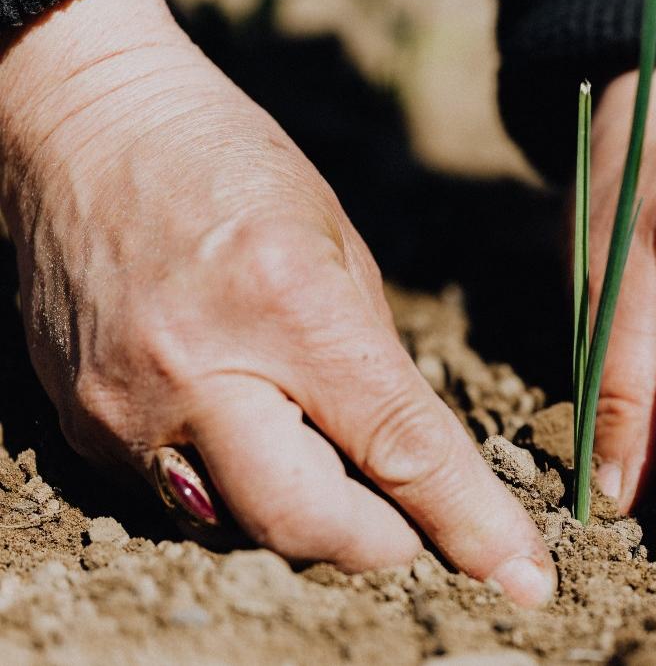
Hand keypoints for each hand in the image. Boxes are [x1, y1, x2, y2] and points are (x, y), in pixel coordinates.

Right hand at [0, 0, 553, 605]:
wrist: (84, 128)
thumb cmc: (228, 164)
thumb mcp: (337, 244)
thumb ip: (374, 362)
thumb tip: (410, 459)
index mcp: (288, 305)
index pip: (398, 448)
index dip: (469, 523)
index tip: (521, 578)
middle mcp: (199, 371)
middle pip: (308, 524)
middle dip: (382, 543)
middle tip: (414, 524)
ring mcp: (127, 408)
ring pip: (242, 528)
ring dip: (309, 518)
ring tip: (326, 459)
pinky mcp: (84, 426)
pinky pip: (181, 500)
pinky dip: (238, 490)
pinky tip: (252, 434)